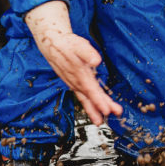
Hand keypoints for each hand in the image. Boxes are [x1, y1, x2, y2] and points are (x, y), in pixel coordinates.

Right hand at [25, 0, 122, 125]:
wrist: (52, 45)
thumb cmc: (66, 45)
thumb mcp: (79, 45)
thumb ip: (88, 53)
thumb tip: (96, 60)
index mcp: (79, 75)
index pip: (91, 91)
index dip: (99, 101)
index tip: (108, 110)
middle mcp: (76, 82)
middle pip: (89, 98)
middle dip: (100, 108)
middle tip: (112, 115)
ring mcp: (74, 83)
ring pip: (85, 99)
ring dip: (93, 110)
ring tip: (100, 121)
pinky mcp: (74, 82)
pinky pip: (83, 96)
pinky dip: (89, 103)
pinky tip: (94, 109)